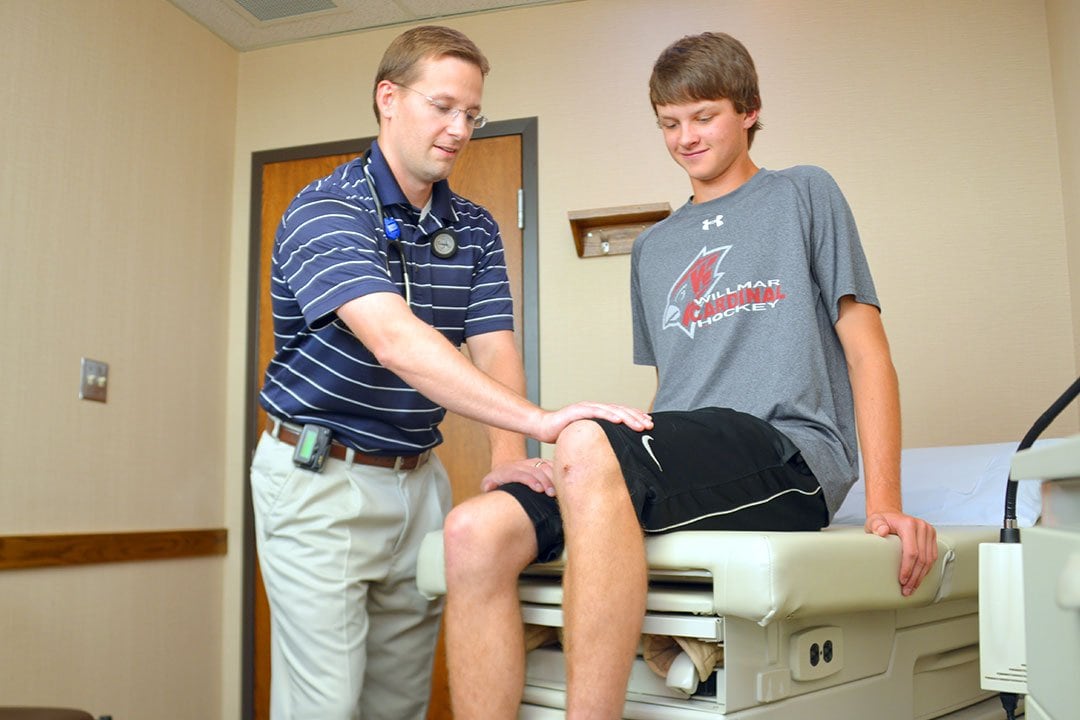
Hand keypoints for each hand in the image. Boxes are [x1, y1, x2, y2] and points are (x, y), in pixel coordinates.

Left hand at [480, 458, 554, 494]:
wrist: (506, 467)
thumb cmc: (498, 480)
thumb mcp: (489, 482)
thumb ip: (488, 485)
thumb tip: (489, 487)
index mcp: (510, 470)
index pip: (522, 474)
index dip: (531, 481)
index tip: (539, 489)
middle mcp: (522, 465)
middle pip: (537, 470)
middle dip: (546, 481)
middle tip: (552, 494)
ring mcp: (533, 462)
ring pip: (546, 466)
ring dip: (554, 478)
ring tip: (559, 490)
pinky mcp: (541, 462)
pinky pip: (552, 464)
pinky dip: (558, 472)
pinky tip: (564, 482)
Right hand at [535, 402, 652, 443]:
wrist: (543, 427)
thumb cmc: (563, 433)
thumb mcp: (586, 437)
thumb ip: (599, 439)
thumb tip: (614, 451)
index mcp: (599, 414)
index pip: (621, 414)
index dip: (636, 418)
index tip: (649, 425)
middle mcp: (595, 408)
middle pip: (620, 411)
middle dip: (637, 418)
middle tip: (649, 426)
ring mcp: (587, 408)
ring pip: (612, 411)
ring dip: (627, 417)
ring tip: (639, 424)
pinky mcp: (577, 410)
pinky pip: (595, 412)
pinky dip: (608, 415)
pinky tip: (618, 420)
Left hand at [865, 511, 937, 595]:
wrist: (891, 515)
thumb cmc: (882, 521)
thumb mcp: (874, 521)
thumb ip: (876, 525)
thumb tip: (882, 531)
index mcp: (909, 524)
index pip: (912, 551)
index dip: (908, 568)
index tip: (902, 580)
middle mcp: (922, 527)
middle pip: (922, 558)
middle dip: (914, 577)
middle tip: (907, 590)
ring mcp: (929, 532)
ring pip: (929, 560)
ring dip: (921, 576)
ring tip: (912, 588)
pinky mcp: (932, 538)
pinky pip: (932, 557)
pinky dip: (925, 570)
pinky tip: (918, 579)